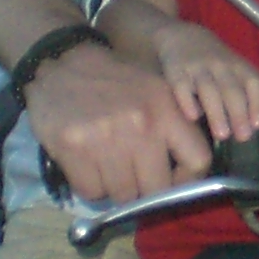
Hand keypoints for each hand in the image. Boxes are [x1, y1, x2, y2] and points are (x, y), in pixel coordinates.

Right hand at [21, 42, 215, 201]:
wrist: (60, 63)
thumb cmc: (111, 82)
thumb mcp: (153, 91)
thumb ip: (173, 126)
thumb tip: (184, 175)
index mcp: (166, 109)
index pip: (198, 160)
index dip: (186, 180)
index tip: (170, 181)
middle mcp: (141, 124)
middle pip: (157, 188)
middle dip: (144, 189)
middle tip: (131, 177)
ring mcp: (106, 138)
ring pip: (123, 194)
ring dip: (114, 187)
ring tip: (104, 164)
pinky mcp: (73, 148)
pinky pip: (91, 191)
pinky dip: (89, 185)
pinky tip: (85, 164)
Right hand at [154, 23, 258, 145]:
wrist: (181, 36)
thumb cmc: (215, 63)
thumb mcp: (235, 71)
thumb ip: (245, 94)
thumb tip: (253, 126)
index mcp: (238, 66)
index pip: (253, 82)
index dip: (257, 103)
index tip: (258, 124)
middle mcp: (220, 65)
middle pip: (231, 89)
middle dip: (238, 113)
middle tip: (242, 137)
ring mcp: (197, 67)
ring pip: (209, 89)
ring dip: (217, 112)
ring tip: (222, 134)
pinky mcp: (175, 70)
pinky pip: (181, 85)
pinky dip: (187, 100)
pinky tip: (193, 116)